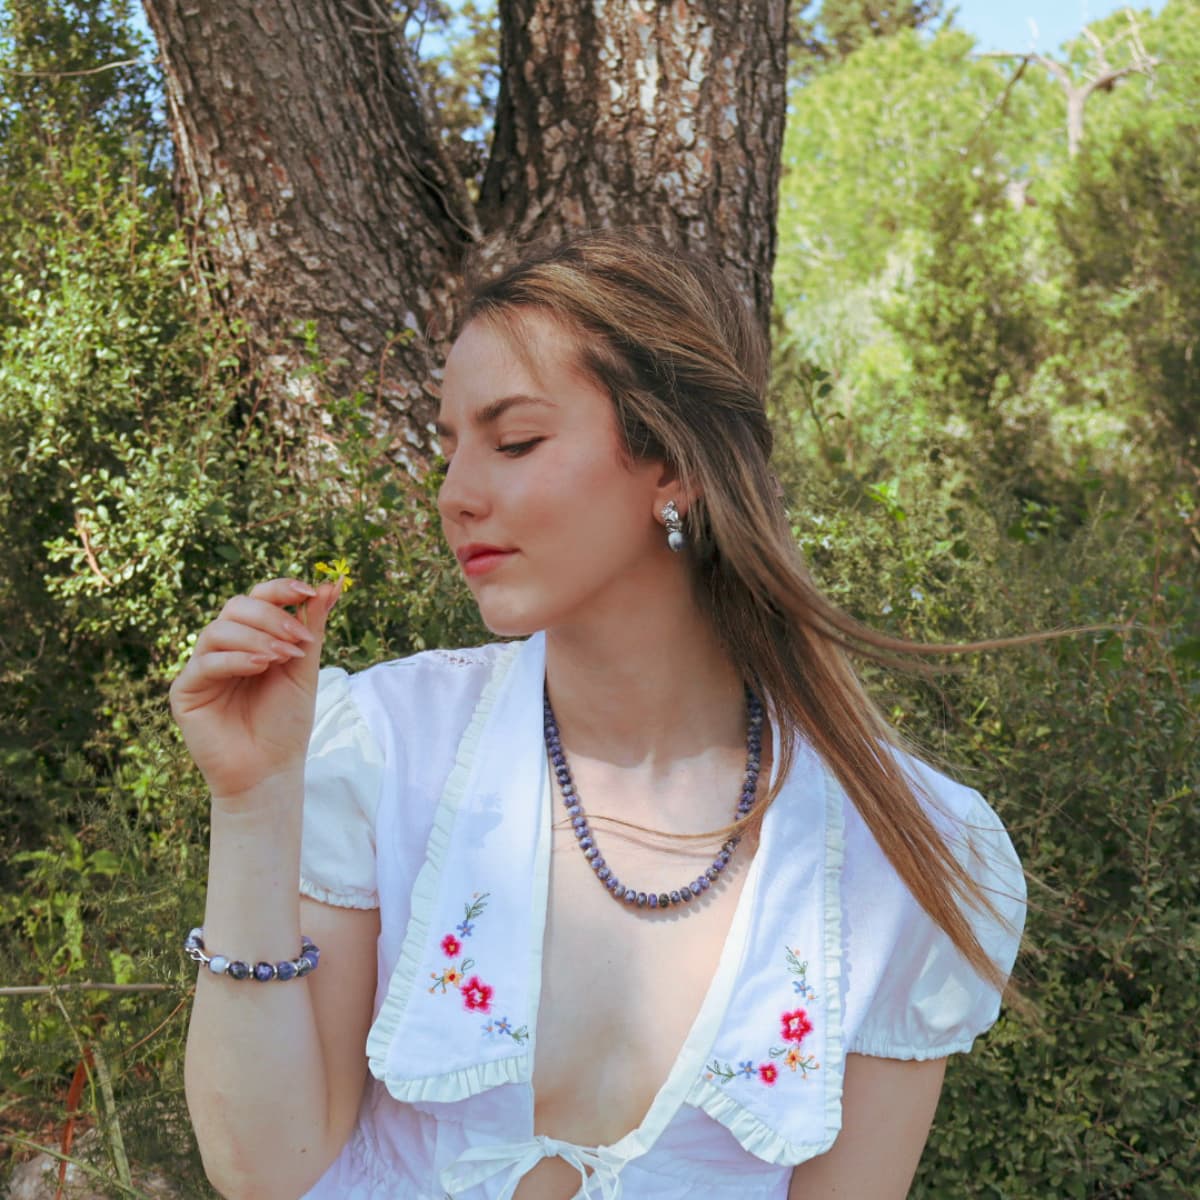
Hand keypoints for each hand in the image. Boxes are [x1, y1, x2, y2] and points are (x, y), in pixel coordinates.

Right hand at [169, 577, 340, 807]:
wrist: (271, 770)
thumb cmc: (286, 721)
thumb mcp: (304, 670)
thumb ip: (312, 627)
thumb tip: (332, 584)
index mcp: (251, 638)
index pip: (258, 598)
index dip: (280, 589)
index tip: (308, 591)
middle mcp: (224, 648)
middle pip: (237, 607)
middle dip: (272, 617)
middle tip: (299, 640)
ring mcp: (203, 668)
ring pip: (219, 630)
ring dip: (257, 637)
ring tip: (282, 657)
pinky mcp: (186, 691)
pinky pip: (205, 663)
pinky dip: (236, 659)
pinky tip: (261, 666)